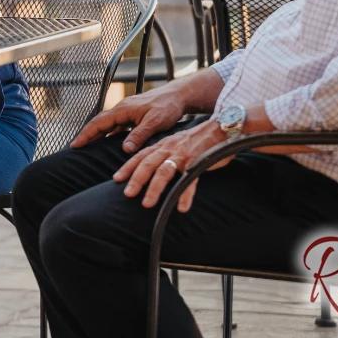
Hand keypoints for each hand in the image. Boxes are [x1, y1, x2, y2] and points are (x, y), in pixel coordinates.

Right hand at [72, 88, 186, 152]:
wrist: (178, 96)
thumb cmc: (168, 106)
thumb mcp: (154, 122)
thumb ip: (139, 135)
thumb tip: (124, 149)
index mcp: (123, 110)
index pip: (98, 123)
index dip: (86, 134)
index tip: (75, 145)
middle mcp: (122, 110)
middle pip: (99, 123)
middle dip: (86, 134)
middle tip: (75, 147)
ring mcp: (127, 112)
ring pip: (107, 124)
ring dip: (96, 134)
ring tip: (87, 147)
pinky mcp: (133, 115)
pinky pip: (116, 126)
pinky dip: (108, 134)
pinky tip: (108, 142)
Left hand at [113, 118, 230, 211]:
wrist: (221, 128)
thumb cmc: (198, 140)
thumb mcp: (176, 144)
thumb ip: (164, 154)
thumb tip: (151, 168)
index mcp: (163, 145)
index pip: (141, 156)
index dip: (128, 167)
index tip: (116, 179)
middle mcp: (170, 149)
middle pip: (148, 163)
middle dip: (136, 179)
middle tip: (127, 194)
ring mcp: (183, 156)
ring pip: (164, 172)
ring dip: (154, 189)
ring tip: (147, 204)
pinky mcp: (198, 163)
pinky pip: (190, 181)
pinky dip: (185, 195)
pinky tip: (181, 208)